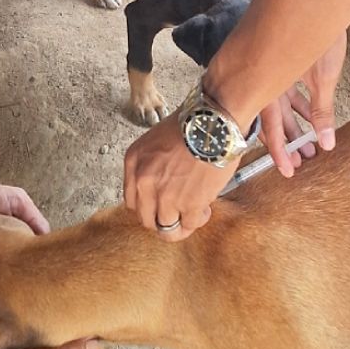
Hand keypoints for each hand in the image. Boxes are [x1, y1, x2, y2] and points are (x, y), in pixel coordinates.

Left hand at [120, 109, 238, 236]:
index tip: (161, 203)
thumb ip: (152, 163)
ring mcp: (165, 196)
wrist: (217, 119)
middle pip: (146, 218)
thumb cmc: (195, 121)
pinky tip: (205, 209)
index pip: (132, 200)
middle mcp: (144, 182)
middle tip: (178, 210)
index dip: (150, 204)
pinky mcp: (189, 204)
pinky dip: (197, 220)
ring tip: (194, 212)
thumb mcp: (159, 137)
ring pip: (165, 228)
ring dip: (179, 224)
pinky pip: (189, 225)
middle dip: (163, 217)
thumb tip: (162, 183)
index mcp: (134, 161)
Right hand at [265, 32, 343, 176]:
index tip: (288, 172)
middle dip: (288, 144)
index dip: (279, 153)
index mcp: (269, 87)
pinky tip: (311, 120)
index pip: (270, 130)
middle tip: (301, 163)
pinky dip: (298, 109)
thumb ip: (323, 111)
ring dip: (294, 128)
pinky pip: (287, 94)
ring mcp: (274, 74)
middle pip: (273, 123)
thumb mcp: (325, 77)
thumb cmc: (319, 34)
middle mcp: (266, 82)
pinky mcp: (285, 65)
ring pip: (281, 109)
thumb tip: (326, 143)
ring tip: (309, 146)